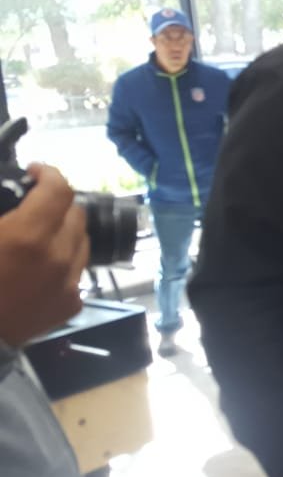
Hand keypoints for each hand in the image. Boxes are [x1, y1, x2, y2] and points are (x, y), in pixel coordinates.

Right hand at [0, 164, 87, 346]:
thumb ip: (4, 211)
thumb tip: (17, 199)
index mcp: (29, 236)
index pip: (60, 190)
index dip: (49, 173)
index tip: (35, 171)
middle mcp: (59, 257)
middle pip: (75, 214)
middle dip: (57, 204)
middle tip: (35, 205)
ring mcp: (69, 283)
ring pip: (81, 242)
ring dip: (64, 232)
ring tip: (40, 235)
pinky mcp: (71, 305)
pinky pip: (76, 272)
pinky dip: (63, 263)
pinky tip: (41, 268)